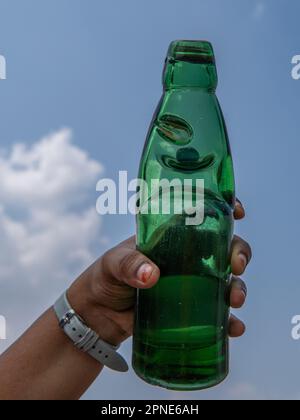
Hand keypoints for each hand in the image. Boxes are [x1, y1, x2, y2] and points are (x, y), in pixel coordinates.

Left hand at [68, 199, 251, 344]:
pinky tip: (235, 328)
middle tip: (237, 265)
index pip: (203, 218)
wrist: (97, 316)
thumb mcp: (113, 264)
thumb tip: (152, 275)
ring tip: (236, 300)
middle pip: (225, 249)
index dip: (225, 211)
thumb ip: (129, 265)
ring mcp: (192, 285)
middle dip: (239, 253)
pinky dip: (230, 321)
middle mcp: (187, 259)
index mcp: (171, 238)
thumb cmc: (104, 278)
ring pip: (227, 281)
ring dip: (238, 288)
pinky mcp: (190, 311)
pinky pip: (218, 315)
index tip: (238, 212)